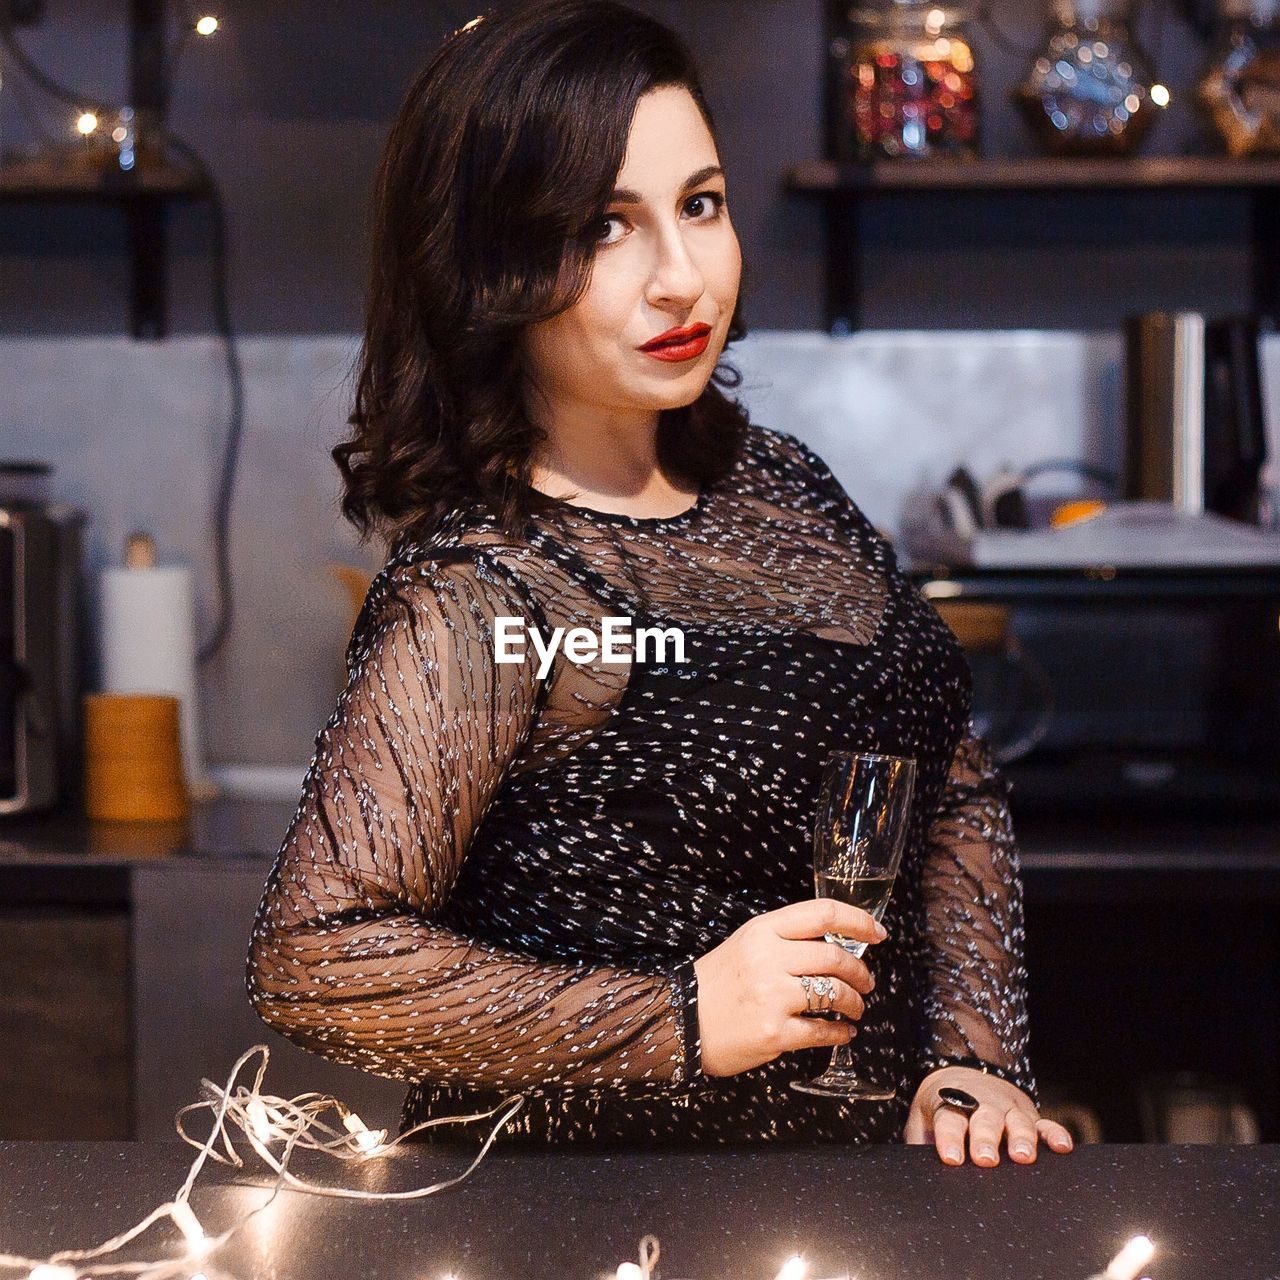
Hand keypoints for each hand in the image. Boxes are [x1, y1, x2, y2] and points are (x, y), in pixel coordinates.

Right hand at [692, 897, 886, 1076]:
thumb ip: (787, 938)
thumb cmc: (719, 981)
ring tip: (854, 1008)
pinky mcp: (774, 1033)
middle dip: (861, 972)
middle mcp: (768, 959)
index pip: (823, 914)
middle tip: (866, 982)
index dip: (858, 921)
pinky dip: (841, 1033)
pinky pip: (823, 1031)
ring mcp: (771, 997)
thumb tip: (837, 944)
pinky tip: (842, 1032)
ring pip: (835, 994)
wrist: (681, 1019)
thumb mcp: (748, 943)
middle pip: (836, 958)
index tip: (878, 933)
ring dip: (855, 1003)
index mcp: (764, 930)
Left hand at [903, 1064, 1074, 1165]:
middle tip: (985, 1159)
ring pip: (1016, 1120)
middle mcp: (982, 1104)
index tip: (951, 1158)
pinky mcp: (1030, 1115)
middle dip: (985, 1138)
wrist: (962, 1071)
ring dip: (1020, 1138)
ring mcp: (1008, 1108)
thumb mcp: (921, 1118)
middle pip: (984, 1119)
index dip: (949, 1138)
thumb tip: (912, 1168)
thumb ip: (919, 1141)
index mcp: (951, 1103)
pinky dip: (1055, 1134)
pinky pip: (1046, 1124)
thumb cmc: (941, 1105)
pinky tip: (1063, 1147)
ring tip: (1022, 1156)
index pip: (949, 1119)